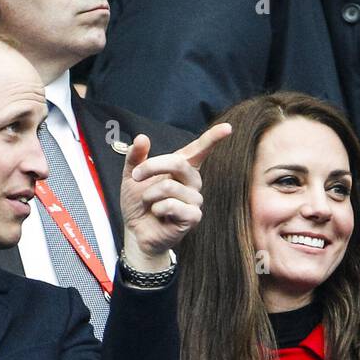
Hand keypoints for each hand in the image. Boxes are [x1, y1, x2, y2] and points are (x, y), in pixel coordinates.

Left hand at [119, 123, 231, 270]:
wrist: (136, 232)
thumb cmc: (138, 203)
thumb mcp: (131, 176)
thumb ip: (136, 157)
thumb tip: (142, 138)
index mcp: (182, 168)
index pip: (200, 149)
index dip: (213, 138)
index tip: (228, 127)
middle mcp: (193, 181)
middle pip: (178, 163)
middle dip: (151, 167)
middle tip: (135, 176)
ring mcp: (195, 199)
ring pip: (169, 186)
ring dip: (149, 195)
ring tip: (149, 204)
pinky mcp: (193, 217)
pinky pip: (172, 205)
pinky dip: (158, 209)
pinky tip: (159, 215)